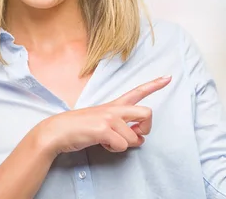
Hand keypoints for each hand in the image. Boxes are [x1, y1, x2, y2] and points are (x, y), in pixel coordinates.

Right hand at [35, 76, 171, 155]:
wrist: (57, 131)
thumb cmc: (81, 128)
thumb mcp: (103, 121)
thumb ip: (123, 127)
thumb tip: (140, 138)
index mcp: (115, 105)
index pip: (138, 91)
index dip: (155, 84)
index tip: (168, 77)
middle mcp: (115, 108)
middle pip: (147, 113)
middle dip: (147, 128)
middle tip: (137, 135)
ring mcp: (109, 118)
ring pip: (134, 137)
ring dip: (123, 145)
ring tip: (108, 141)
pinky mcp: (103, 130)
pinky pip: (121, 145)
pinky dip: (114, 149)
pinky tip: (102, 144)